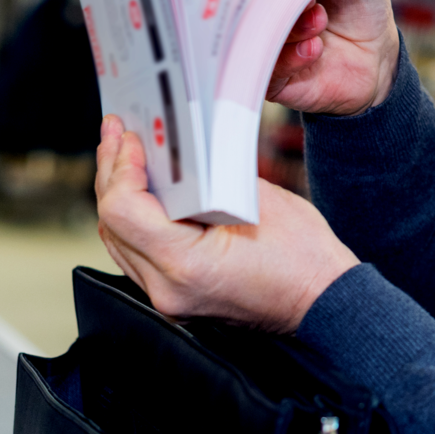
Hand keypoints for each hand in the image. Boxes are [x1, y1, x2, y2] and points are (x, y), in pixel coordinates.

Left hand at [95, 114, 357, 332]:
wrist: (322, 300)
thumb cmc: (303, 257)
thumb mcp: (257, 199)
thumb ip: (208, 175)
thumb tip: (175, 148)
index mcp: (185, 264)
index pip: (123, 210)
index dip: (122, 167)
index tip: (130, 138)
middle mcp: (166, 287)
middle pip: (112, 223)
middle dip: (112, 172)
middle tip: (115, 133)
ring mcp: (167, 297)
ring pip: (118, 239)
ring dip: (119, 194)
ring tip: (122, 156)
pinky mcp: (174, 294)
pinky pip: (137, 253)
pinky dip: (135, 218)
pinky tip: (143, 191)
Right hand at [264, 0, 400, 115]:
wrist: (380, 61)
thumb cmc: (361, 6)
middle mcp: (262, 7)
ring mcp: (265, 42)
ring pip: (255, 31)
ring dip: (289, 23)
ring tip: (318, 17)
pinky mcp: (272, 78)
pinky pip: (269, 68)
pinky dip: (293, 55)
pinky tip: (315, 48)